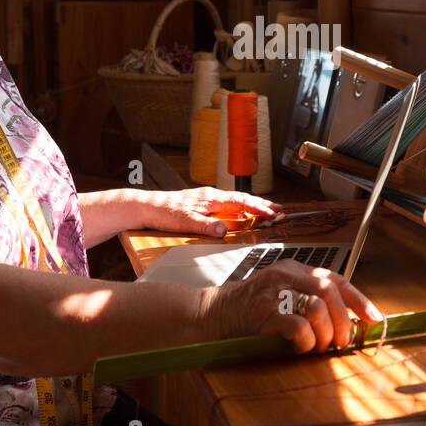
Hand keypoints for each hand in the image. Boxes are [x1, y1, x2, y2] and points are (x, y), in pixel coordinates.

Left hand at [138, 186, 281, 238]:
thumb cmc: (164, 213)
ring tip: (266, 210)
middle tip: (278, 210)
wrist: (146, 206)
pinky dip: (240, 207)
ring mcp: (207, 199)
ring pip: (235, 201)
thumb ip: (206, 226)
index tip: (273, 213)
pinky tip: (241, 213)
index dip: (258, 208)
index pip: (241, 202)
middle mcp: (211, 196)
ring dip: (252, 205)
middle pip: (242, 199)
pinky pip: (227, 204)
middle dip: (261, 204)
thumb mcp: (185, 222)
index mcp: (211, 198)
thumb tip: (224, 230)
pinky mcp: (202, 203)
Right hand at [201, 259, 384, 353]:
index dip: (359, 300)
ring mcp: (273, 292)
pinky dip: (305, 342)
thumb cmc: (248, 310)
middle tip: (342, 342)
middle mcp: (285, 275)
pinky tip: (298, 347)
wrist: (210, 315)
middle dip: (344, 321)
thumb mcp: (280, 294)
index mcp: (293, 269)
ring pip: (317, 308)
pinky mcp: (263, 314)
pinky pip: (298, 327)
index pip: (335, 279)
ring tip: (317, 346)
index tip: (374, 318)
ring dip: (324, 334)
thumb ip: (308, 299)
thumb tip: (346, 321)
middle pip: (330, 292)